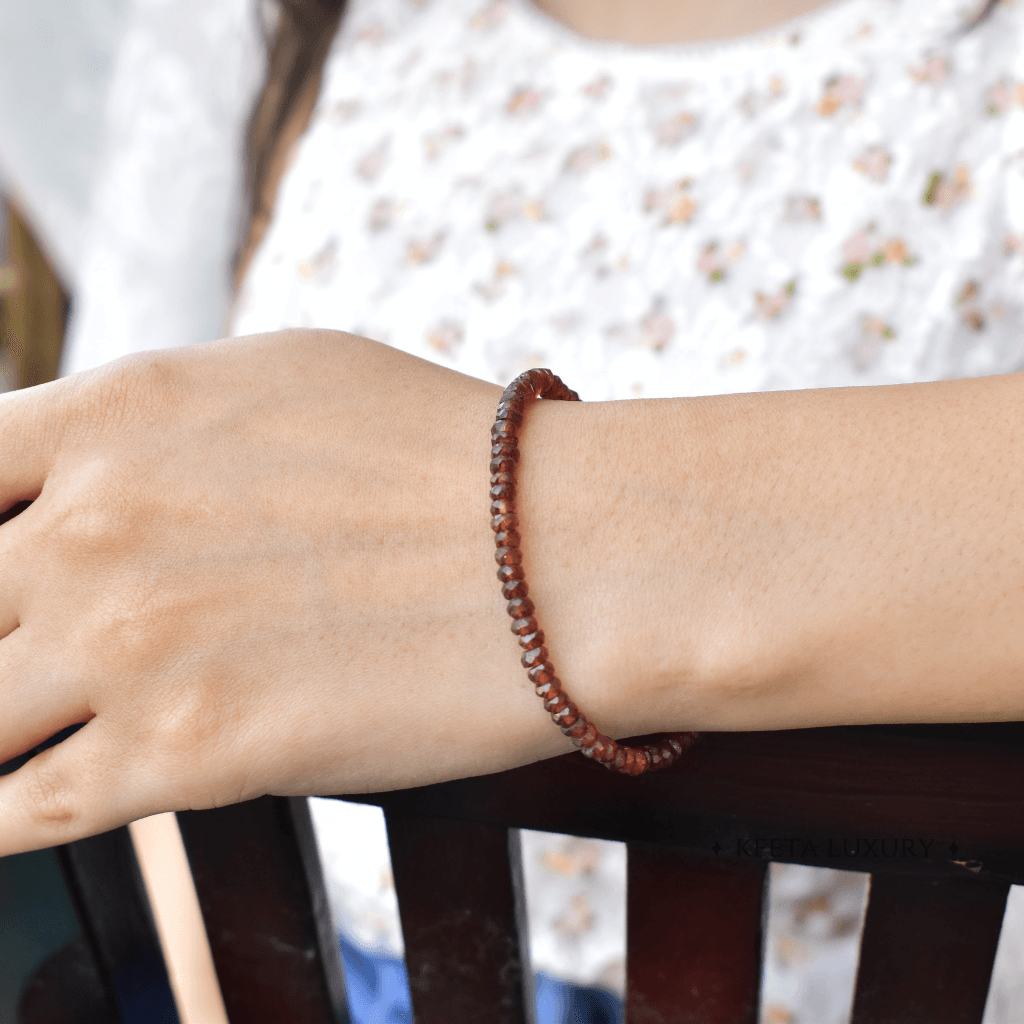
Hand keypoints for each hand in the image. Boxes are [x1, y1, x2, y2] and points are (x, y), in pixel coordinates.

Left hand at [0, 331, 582, 854]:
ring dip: (2, 726)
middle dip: (2, 639)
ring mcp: (130, 643)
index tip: (12, 580)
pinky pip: (20, 810)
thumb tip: (87, 477)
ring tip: (50, 728)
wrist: (568, 551)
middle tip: (43, 664)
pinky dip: (15, 810)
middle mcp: (96, 524)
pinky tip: (45, 796)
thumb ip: (158, 430)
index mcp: (119, 412)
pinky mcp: (187, 756)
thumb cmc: (447, 456)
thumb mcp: (281, 387)